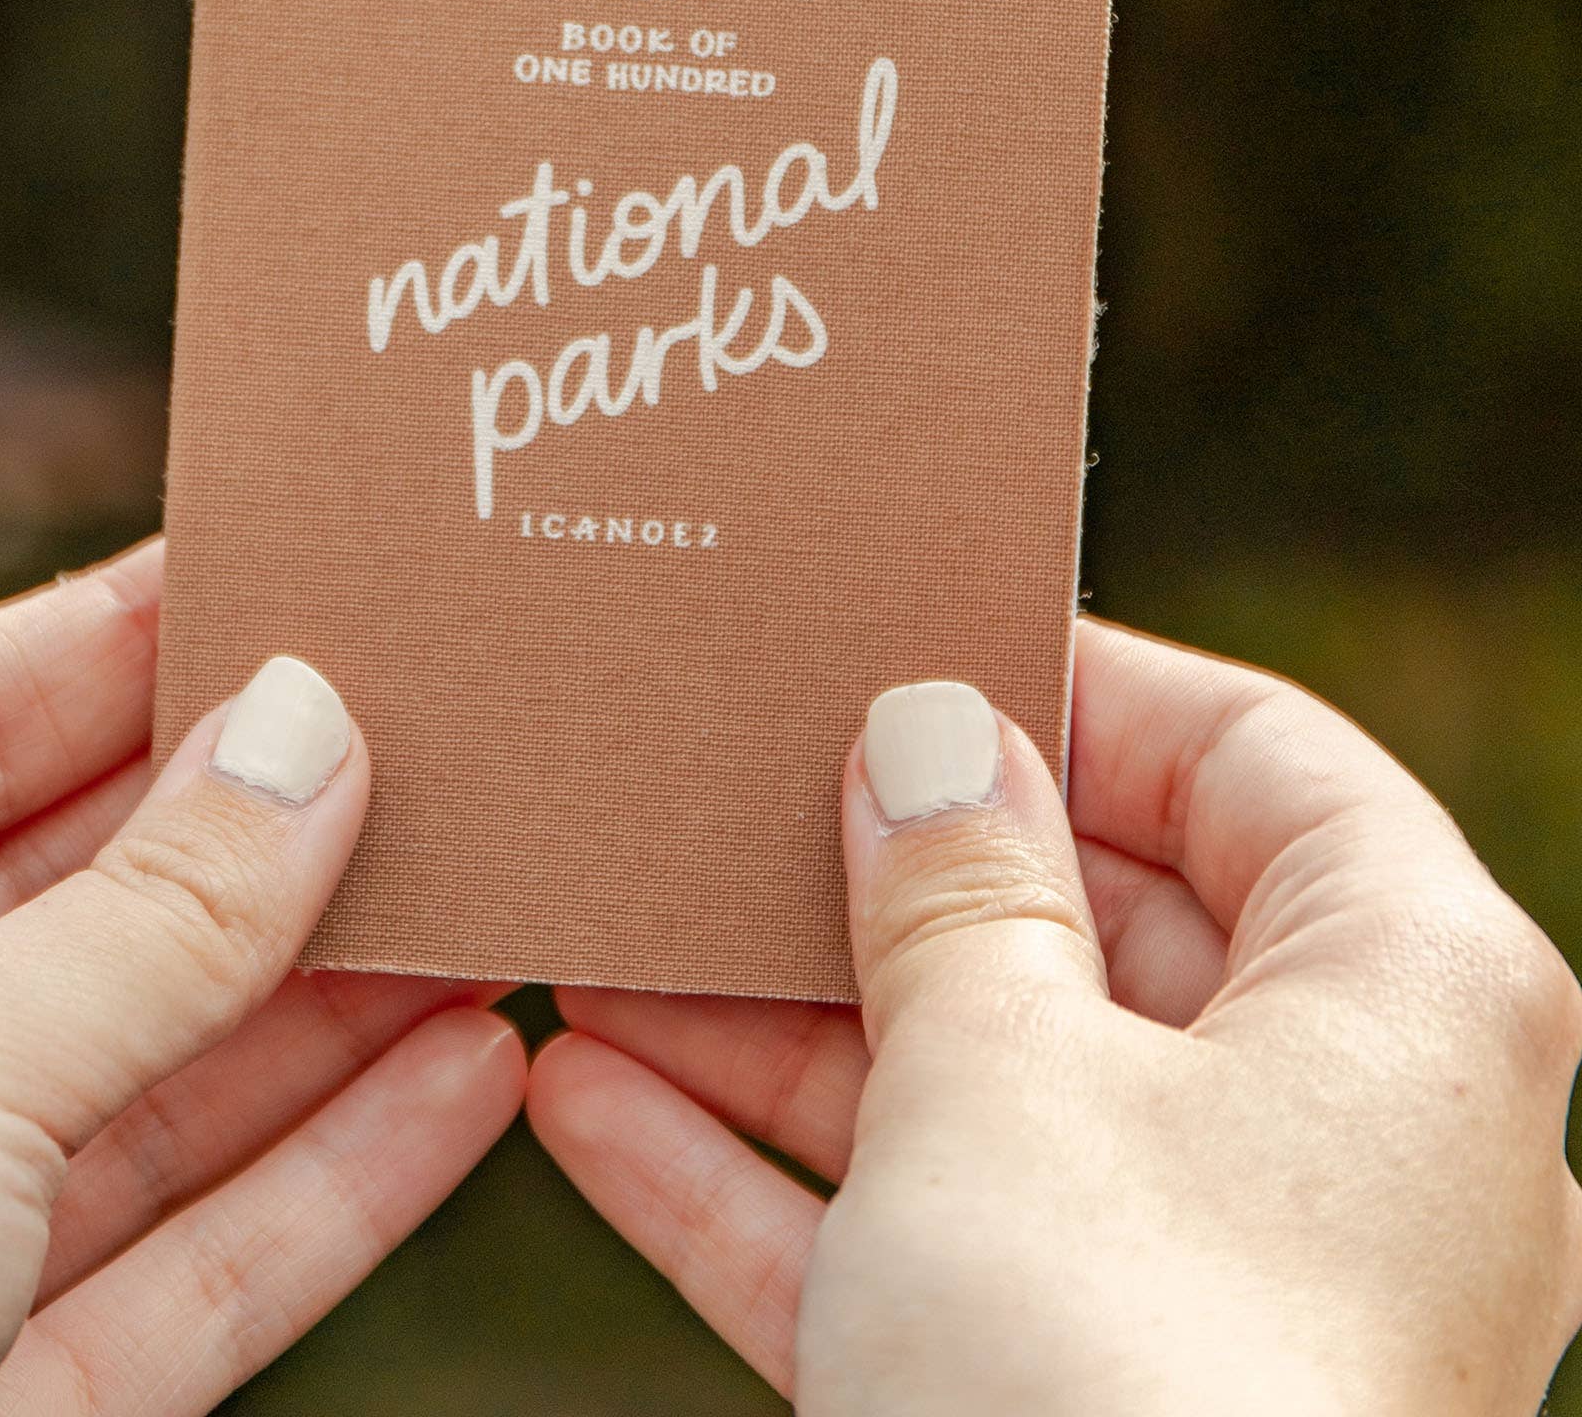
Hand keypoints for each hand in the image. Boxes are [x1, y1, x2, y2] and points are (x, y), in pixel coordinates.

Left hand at [0, 540, 524, 1416]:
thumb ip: (146, 915)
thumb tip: (312, 731)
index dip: (107, 645)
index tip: (269, 570)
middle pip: (59, 905)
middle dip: (245, 827)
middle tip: (415, 723)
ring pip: (144, 1089)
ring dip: (325, 1002)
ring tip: (481, 889)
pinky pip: (183, 1268)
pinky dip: (332, 1180)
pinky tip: (466, 1075)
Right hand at [528, 619, 1581, 1412]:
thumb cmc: (1119, 1388)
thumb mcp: (1006, 1077)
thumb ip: (954, 886)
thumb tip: (923, 732)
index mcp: (1399, 1001)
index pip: (1252, 757)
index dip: (1078, 685)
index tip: (911, 645)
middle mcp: (1324, 1128)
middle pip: (1084, 921)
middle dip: (877, 870)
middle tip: (729, 785)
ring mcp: (1197, 1269)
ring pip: (971, 1083)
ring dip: (779, 1024)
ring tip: (614, 934)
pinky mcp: (1071, 1385)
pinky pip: (913, 1235)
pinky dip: (761, 1178)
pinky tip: (589, 1098)